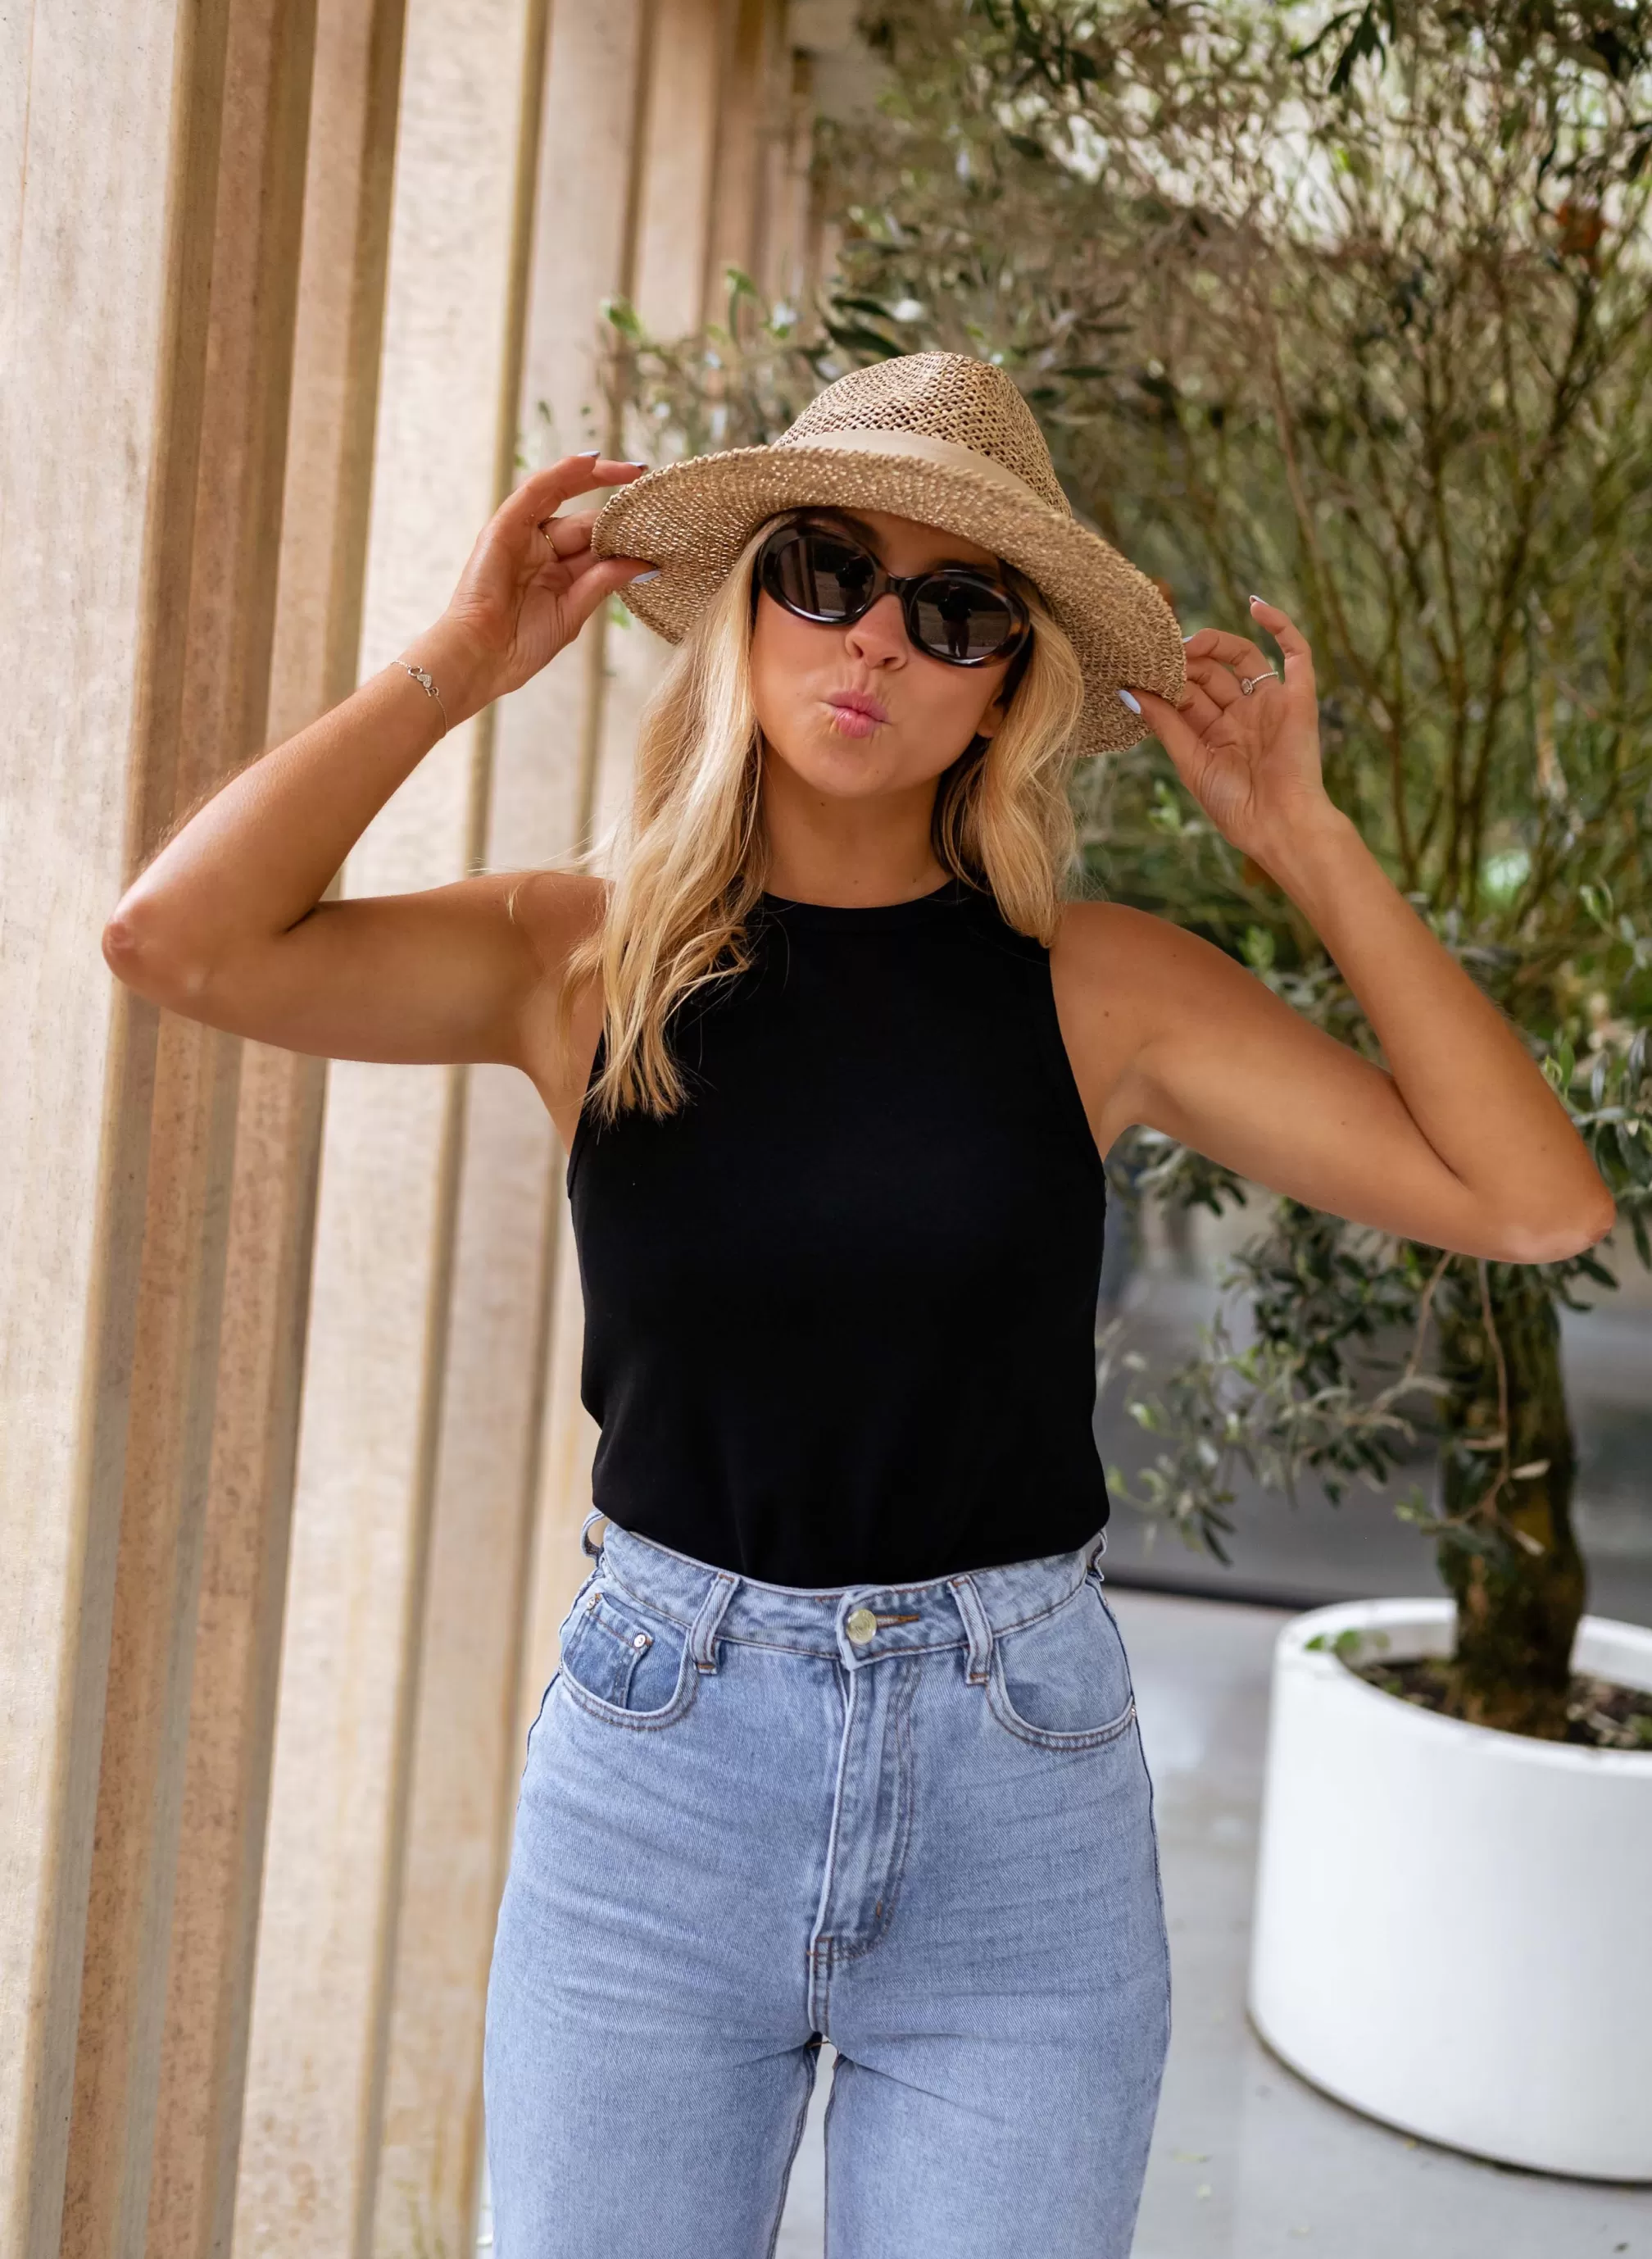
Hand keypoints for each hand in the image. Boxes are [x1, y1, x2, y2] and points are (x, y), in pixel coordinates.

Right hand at [407, 453, 652, 720]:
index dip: (627, 535)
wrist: (483, 657)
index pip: (598, 544)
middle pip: (587, 520)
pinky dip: (562, 474)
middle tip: (655, 494)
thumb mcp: (573, 611)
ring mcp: (523, 535)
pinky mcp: (504, 526)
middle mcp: (542, 549)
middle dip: (620, 508)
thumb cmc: (522, 644)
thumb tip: (646, 563)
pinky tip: (590, 462)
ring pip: (563, 494)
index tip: (660, 526)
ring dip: (597, 476)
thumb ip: (604, 581)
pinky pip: (536, 491)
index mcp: (559, 572)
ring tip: (634, 470)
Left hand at [1127, 598, 1336, 866]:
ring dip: (1216, 644)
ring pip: (1243, 657)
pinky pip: (1295, 651)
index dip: (1166, 680)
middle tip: (1163, 658)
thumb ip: (1164, 723)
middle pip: (1212, 674)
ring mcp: (1271, 704)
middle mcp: (1243, 715)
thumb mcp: (1190, 762)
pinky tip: (1255, 605)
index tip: (1139, 670)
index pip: (1187, 694)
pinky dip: (1279, 624)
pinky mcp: (1300, 697)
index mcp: (1216, 734)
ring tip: (1191, 643)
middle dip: (1187, 663)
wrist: (1280, 825)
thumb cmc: (1234, 806)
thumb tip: (1128, 690)